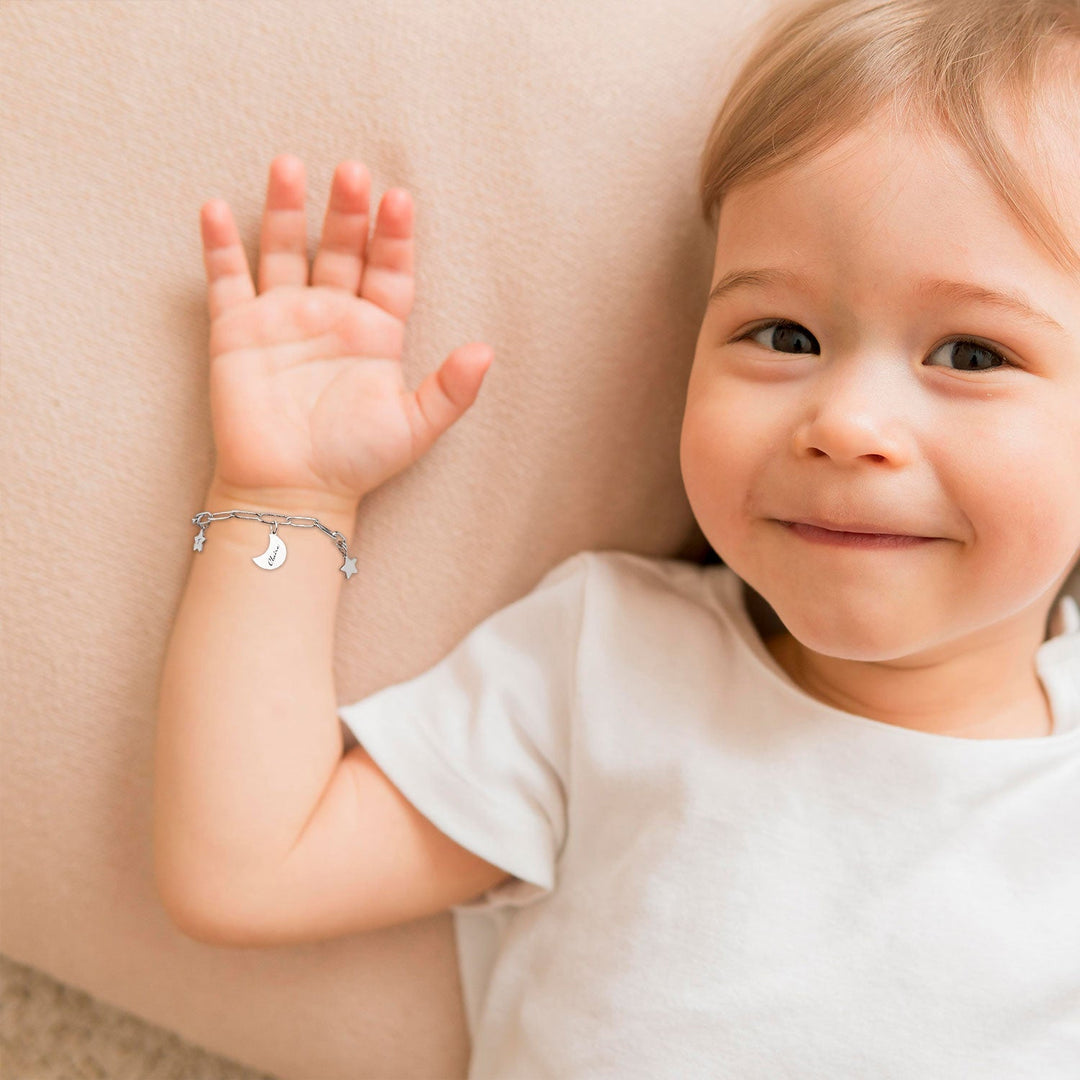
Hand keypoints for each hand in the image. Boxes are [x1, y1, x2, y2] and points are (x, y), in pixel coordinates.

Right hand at [199, 155, 493, 507]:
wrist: (292, 490)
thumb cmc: (356, 460)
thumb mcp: (414, 427)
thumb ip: (451, 390)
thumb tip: (487, 351)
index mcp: (377, 331)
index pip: (390, 270)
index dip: (395, 236)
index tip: (399, 200)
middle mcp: (332, 315)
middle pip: (341, 248)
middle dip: (347, 210)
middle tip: (353, 171)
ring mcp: (283, 318)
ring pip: (284, 249)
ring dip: (285, 208)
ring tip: (289, 165)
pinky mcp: (237, 330)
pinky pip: (227, 279)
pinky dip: (220, 245)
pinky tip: (216, 208)